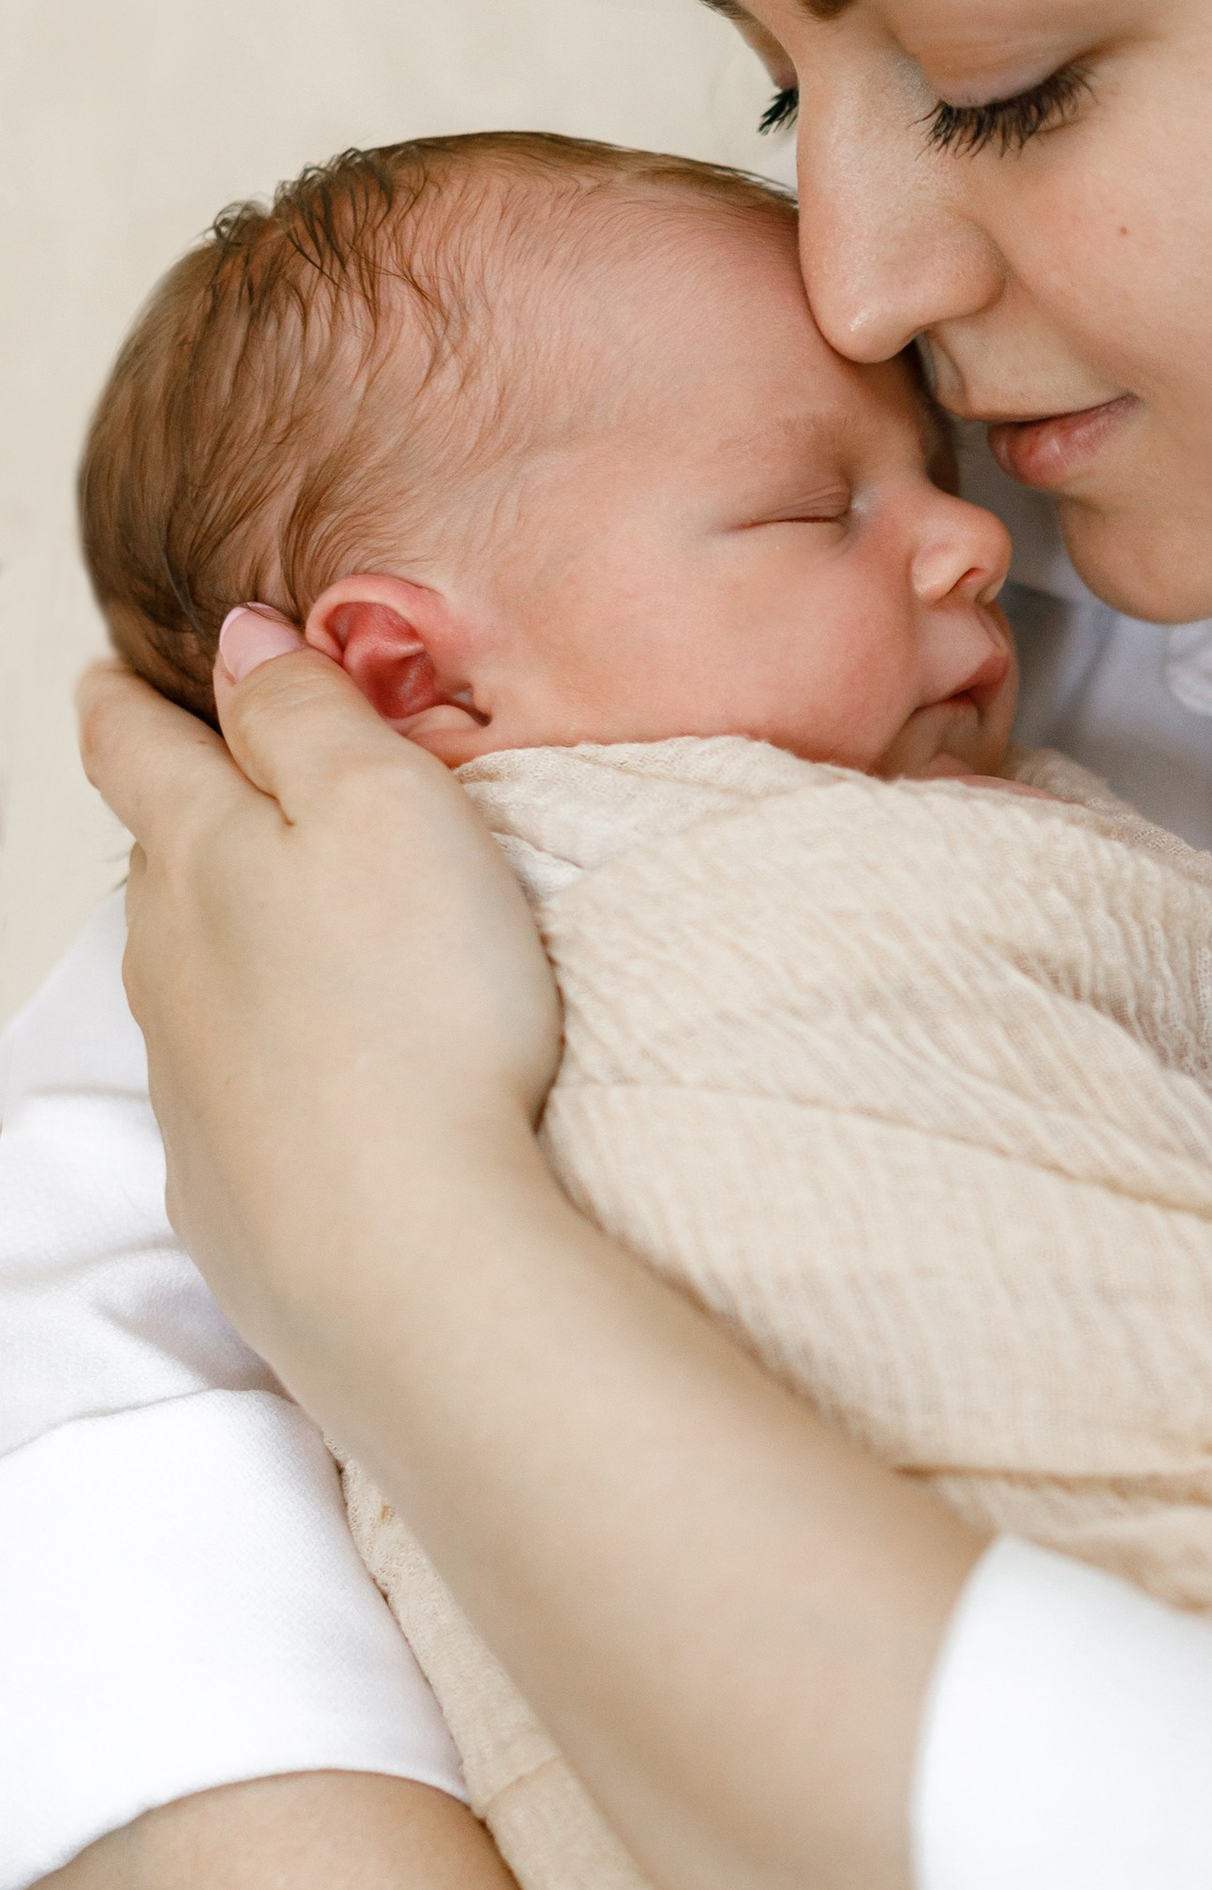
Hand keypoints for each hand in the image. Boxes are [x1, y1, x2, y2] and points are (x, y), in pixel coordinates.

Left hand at [78, 613, 560, 1398]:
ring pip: (185, 977)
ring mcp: (188, 1078)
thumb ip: (304, 712)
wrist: (400, 1252)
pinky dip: (262, 1061)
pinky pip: (230, 1092)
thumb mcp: (383, 806)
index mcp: (197, 851)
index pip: (133, 746)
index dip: (127, 698)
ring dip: (223, 941)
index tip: (117, 674)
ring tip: (282, 929)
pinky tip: (309, 1080)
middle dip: (185, 818)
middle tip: (225, 789)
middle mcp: (165, 960)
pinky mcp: (227, 1181)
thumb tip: (239, 637)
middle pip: (157, 864)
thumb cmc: (416, 1013)